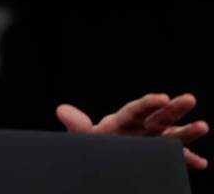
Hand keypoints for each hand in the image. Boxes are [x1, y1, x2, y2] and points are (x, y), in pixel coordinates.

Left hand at [56, 93, 208, 169]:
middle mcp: (141, 128)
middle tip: (189, 98)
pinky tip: (201, 163)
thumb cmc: (92, 145)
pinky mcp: (158, 157)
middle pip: (158, 117)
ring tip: (203, 126)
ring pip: (172, 136)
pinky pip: (175, 159)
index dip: (148, 103)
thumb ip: (76, 124)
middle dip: (174, 109)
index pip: (136, 109)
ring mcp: (152, 142)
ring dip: (187, 132)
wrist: (99, 160)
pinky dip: (187, 160)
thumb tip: (61, 109)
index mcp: (123, 120)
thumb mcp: (83, 136)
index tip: (161, 97)